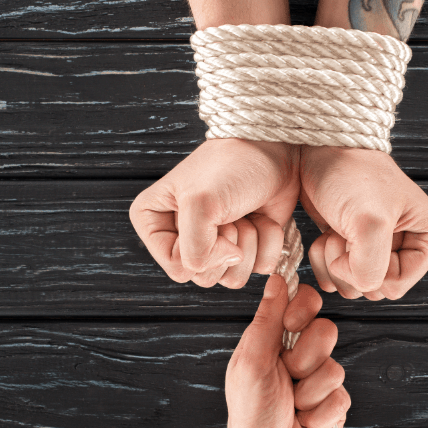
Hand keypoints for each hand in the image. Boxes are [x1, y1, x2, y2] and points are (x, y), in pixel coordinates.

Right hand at [130, 138, 299, 287]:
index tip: (214, 219)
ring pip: (231, 278)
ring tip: (245, 213)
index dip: (202, 251)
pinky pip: (258, 269)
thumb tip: (227, 263)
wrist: (273, 149)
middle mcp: (180, 237)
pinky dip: (268, 243)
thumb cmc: (231, 165)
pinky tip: (263, 218)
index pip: (176, 267)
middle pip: (203, 276)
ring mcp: (214, 244)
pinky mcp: (246, 247)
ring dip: (248, 243)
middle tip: (231, 213)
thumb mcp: (201, 203)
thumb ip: (195, 250)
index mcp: (154, 221)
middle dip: (226, 244)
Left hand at [221, 274, 350, 427]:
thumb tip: (276, 278)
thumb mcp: (252, 363)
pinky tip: (305, 424)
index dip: (304, 310)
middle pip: (328, 332)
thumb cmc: (249, 416)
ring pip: (336, 370)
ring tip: (293, 408)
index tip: (292, 324)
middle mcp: (297, 356)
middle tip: (287, 377)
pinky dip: (321, 415)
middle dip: (306, 359)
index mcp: (274, 340)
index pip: (306, 303)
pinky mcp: (332, 407)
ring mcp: (317, 382)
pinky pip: (343, 399)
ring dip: (311, 394)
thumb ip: (267, 320)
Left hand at [300, 146, 427, 300]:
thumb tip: (365, 287)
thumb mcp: (369, 222)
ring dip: (336, 261)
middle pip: (376, 289)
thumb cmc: (350, 174)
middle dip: (351, 264)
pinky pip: (339, 279)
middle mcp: (412, 246)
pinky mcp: (357, 248)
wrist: (319, 151)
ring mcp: (384, 249)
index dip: (367, 269)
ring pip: (356, 287)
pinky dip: (325, 261)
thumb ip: (372, 267)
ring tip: (337, 229)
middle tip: (346, 230)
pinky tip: (327, 235)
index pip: (395, 286)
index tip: (355, 237)